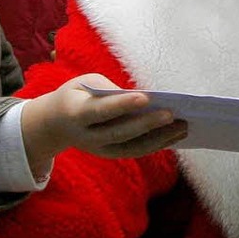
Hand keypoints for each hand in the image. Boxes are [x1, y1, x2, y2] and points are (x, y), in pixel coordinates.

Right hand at [21, 74, 187, 176]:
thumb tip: (144, 99)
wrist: (54, 124)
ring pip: (131, 147)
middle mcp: (86, 136)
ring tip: (184, 126)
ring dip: (160, 138)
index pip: (101, 110)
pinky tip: (177, 135)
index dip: (122, 104)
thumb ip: (111, 90)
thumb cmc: (78, 95)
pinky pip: (136, 151)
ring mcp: (98, 149)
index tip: (146, 97)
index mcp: (75, 113)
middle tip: (172, 114)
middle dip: (147, 124)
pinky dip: (158, 144)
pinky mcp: (110, 154)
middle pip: (119, 132)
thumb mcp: (87, 84)